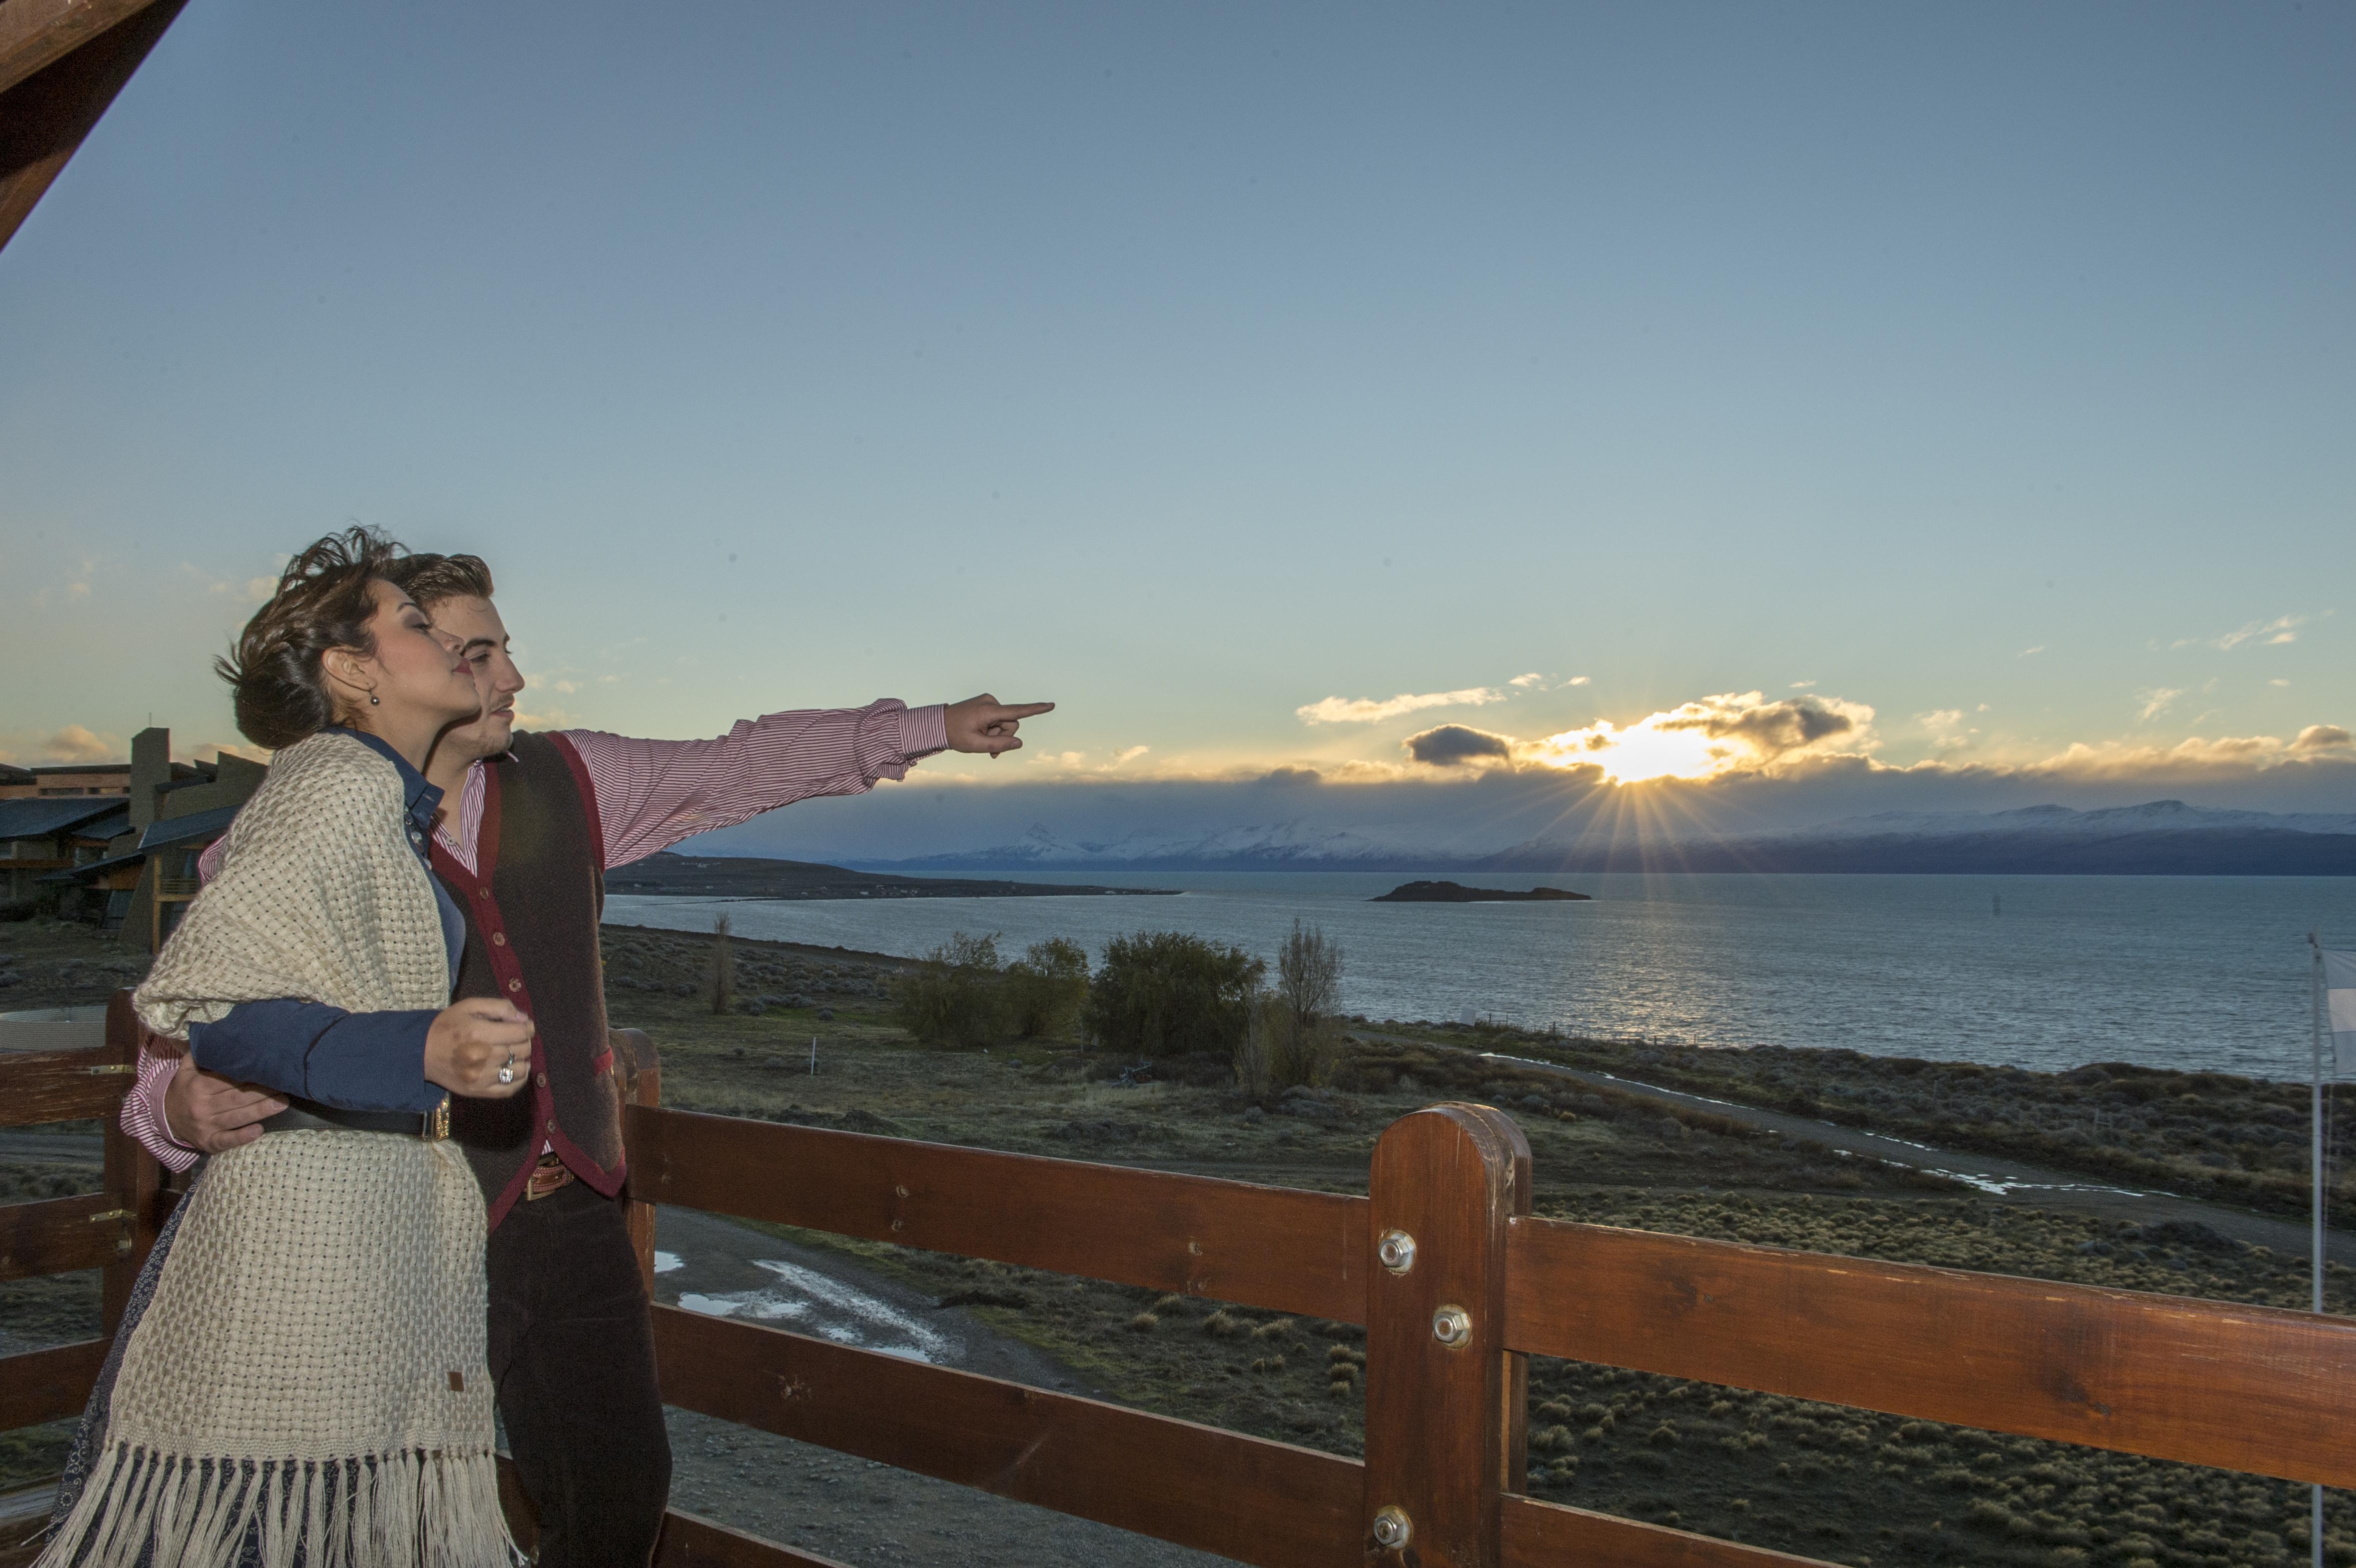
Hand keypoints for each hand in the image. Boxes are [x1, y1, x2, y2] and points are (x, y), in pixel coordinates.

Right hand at [162, 1061, 286, 1154]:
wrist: (165, 1118)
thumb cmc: (185, 1089)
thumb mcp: (186, 1069)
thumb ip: (200, 1053)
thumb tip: (217, 1033)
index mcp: (198, 1086)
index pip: (228, 1079)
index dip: (250, 1074)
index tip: (270, 1069)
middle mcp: (202, 1106)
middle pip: (237, 1098)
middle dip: (262, 1092)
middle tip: (285, 1086)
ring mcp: (205, 1126)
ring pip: (237, 1117)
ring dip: (261, 1111)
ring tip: (282, 1103)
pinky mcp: (208, 1143)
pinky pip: (226, 1141)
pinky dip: (242, 1137)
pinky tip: (259, 1130)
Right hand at [424, 998, 534, 1098]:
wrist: (421, 1052)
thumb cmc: (447, 1026)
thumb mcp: (469, 1006)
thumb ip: (499, 1007)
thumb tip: (524, 1018)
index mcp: (478, 1033)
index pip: (520, 1032)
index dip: (526, 1027)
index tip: (523, 1026)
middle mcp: (481, 1057)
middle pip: (521, 1050)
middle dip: (524, 1041)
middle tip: (515, 1038)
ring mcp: (480, 1077)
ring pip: (519, 1070)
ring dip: (522, 1060)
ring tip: (514, 1053)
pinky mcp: (477, 1091)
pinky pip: (509, 1089)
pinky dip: (518, 1079)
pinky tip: (515, 1069)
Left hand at [944, 694, 1053, 757]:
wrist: (937, 725)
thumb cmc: (955, 735)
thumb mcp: (976, 745)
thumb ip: (999, 745)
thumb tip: (1019, 743)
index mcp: (988, 710)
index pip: (1017, 711)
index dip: (1036, 709)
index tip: (1051, 705)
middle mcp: (991, 702)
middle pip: (1012, 724)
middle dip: (1004, 737)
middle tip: (989, 750)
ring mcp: (989, 702)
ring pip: (1005, 723)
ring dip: (997, 735)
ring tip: (981, 741)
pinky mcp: (987, 705)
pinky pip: (999, 719)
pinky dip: (993, 730)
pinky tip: (981, 735)